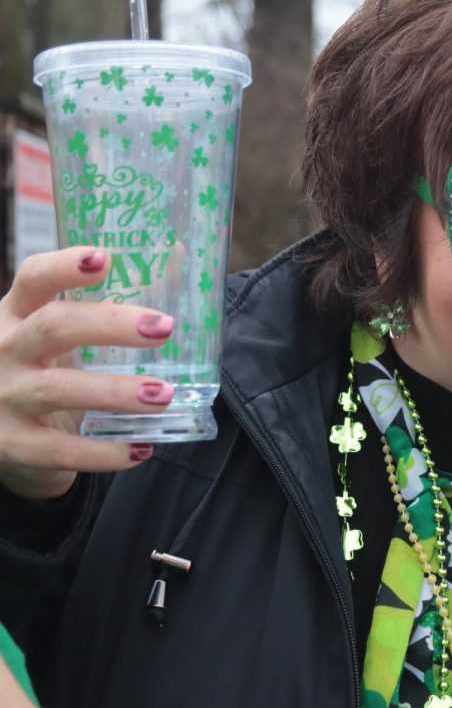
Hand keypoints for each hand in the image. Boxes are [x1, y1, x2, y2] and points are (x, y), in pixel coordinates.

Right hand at [0, 248, 177, 499]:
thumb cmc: (43, 368)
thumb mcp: (63, 332)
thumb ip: (110, 302)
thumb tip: (178, 255)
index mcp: (16, 313)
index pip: (33, 279)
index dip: (65, 267)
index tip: (105, 259)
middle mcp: (3, 349)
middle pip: (53, 327)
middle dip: (110, 325)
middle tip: (164, 327)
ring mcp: (3, 397)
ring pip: (58, 388)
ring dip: (115, 391)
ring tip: (165, 394)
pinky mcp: (12, 444)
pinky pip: (58, 449)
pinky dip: (102, 452)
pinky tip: (141, 448)